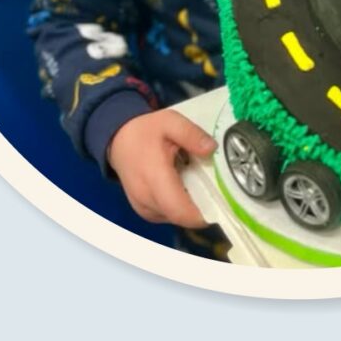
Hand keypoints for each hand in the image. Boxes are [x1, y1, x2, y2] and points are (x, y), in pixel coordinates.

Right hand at [106, 110, 216, 226]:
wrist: (117, 139)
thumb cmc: (145, 131)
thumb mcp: (171, 121)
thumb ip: (191, 134)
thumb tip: (212, 149)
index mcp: (154, 178)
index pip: (181, 211)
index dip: (205, 212)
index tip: (222, 200)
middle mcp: (147, 200)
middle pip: (182, 217)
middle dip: (202, 206)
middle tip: (215, 186)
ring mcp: (144, 209)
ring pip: (176, 218)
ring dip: (191, 206)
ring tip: (198, 182)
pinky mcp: (145, 211)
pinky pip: (168, 215)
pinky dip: (179, 205)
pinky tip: (183, 186)